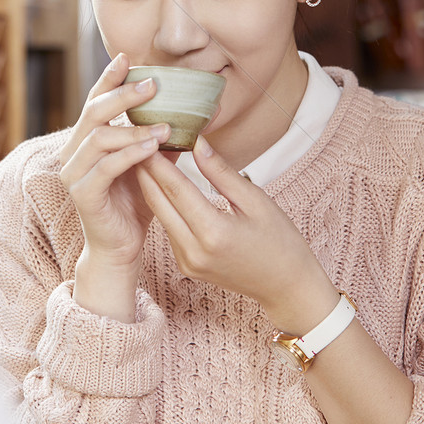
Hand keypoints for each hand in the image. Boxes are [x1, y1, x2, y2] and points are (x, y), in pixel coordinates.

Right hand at [60, 54, 172, 271]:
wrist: (121, 248)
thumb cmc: (135, 203)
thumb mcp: (152, 164)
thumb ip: (164, 138)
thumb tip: (200, 112)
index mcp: (87, 140)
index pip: (95, 100)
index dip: (109, 78)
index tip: (127, 57)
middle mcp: (73, 152)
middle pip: (93, 111)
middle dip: (122, 94)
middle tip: (152, 84)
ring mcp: (74, 173)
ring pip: (99, 137)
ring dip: (133, 128)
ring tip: (163, 125)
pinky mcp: (82, 193)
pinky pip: (105, 167)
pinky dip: (130, 153)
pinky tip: (151, 148)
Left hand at [136, 139, 337, 332]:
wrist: (287, 288)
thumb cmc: (279, 240)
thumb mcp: (256, 200)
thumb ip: (221, 172)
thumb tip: (197, 142)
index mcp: (213, 232)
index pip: (175, 188)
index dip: (157, 160)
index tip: (147, 135)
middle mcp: (193, 251)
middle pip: (158, 202)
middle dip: (145, 170)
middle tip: (136, 141)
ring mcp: (187, 262)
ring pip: (160, 215)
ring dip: (151, 186)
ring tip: (146, 156)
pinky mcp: (186, 267)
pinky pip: (169, 229)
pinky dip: (163, 206)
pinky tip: (161, 185)